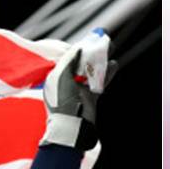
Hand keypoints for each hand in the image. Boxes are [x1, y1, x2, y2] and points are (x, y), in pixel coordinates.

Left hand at [41, 33, 113, 149]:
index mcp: (55, 78)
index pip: (66, 59)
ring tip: (110, 49)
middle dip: (91, 53)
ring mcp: (79, 90)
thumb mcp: (60, 77)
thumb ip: (68, 61)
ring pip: (91, 71)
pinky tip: (113, 64)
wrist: (72, 127)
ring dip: (100, 61)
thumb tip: (77, 49)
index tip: (86, 41)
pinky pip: (99, 82)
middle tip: (100, 41)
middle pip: (80, 63)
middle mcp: (67, 83)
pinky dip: (107, 73)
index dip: (76, 49)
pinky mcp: (91, 97)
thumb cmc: (62, 102)